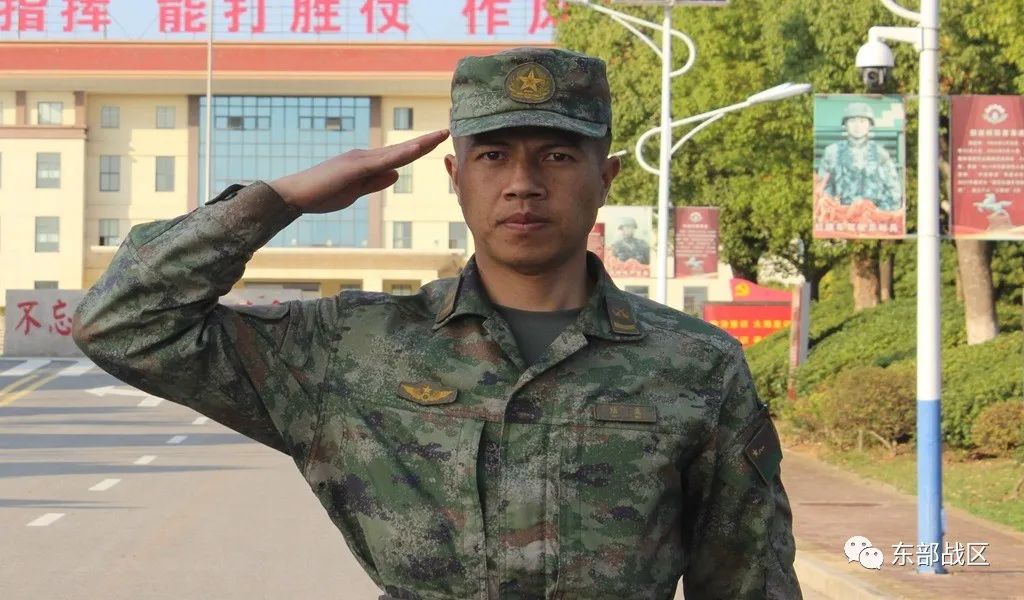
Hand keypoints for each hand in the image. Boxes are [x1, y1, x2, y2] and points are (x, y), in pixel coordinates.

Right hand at [269, 129, 449, 213]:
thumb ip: (375, 182)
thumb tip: (397, 174)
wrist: (295, 195)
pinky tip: (414, 150)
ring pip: (396, 151)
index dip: (420, 148)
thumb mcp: (356, 191)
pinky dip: (399, 155)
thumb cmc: (321, 195)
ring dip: (419, 144)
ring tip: (440, 135)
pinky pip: (382, 160)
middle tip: (447, 131)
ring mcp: (360, 159)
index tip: (438, 140)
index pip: (399, 155)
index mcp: (367, 163)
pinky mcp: (354, 167)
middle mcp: (366, 156)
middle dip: (426, 141)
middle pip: (402, 149)